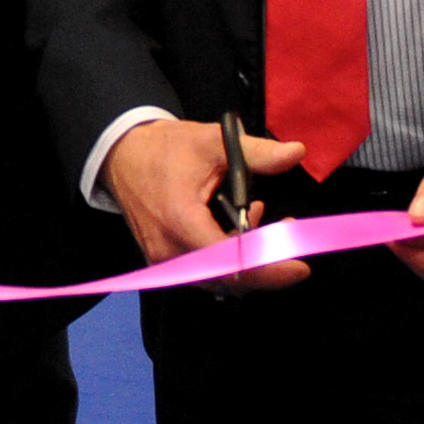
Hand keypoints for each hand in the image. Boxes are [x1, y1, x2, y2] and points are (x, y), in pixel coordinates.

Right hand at [104, 118, 310, 292]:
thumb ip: (256, 153)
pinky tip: (237, 229)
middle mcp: (169, 250)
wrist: (122, 156)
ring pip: (218, 281)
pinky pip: (204, 275)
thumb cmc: (166, 149)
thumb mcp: (213, 142)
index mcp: (181, 220)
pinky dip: (229, 260)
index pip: (230, 261)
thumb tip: (296, 153)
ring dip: (248, 262)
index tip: (300, 266)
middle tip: (289, 236)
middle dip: (266, 265)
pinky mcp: (163, 263)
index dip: (268, 268)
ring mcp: (163, 261)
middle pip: (228, 279)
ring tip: (261, 222)